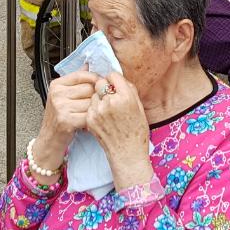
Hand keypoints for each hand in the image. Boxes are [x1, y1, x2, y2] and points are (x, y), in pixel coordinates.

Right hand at [35, 70, 99, 170]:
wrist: (49, 139)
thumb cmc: (59, 117)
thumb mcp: (63, 95)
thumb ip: (75, 80)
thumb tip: (88, 64)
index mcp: (56, 85)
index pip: (82, 75)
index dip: (94, 79)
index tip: (101, 84)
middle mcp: (57, 94)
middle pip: (88, 88)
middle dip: (95, 96)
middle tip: (96, 103)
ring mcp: (60, 107)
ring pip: (90, 102)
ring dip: (95, 109)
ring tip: (92, 113)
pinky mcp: (66, 120)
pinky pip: (88, 115)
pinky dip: (92, 119)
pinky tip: (90, 122)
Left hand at [87, 71, 152, 188]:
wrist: (128, 154)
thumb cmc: (137, 131)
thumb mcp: (139, 106)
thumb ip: (129, 90)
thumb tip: (118, 78)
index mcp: (125, 97)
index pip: (112, 75)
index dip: (114, 80)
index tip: (115, 85)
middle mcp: (110, 102)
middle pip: (100, 83)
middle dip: (104, 87)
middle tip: (110, 97)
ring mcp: (98, 111)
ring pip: (93, 95)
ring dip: (99, 99)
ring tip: (107, 111)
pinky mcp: (90, 120)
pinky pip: (90, 107)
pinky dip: (95, 110)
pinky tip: (103, 119)